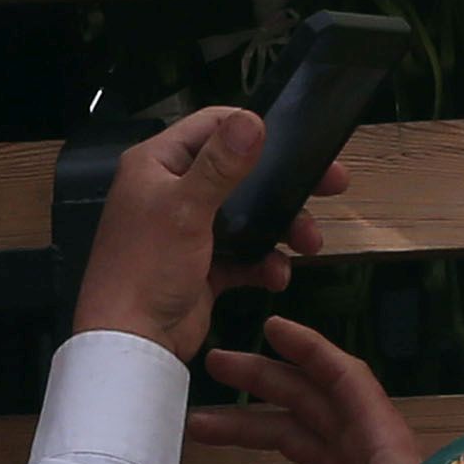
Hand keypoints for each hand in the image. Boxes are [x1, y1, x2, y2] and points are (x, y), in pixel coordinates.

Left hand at [72, 102, 326, 358]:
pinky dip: (264, 263)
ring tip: (309, 242)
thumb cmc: (146, 268)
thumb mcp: (185, 208)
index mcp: (156, 165)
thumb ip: (220, 165)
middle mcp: (171, 191)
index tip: (295, 138)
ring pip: (247, 216)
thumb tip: (252, 121)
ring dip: (282, 228)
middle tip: (330, 184)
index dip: (250, 128)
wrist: (133, 343)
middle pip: (239, 173)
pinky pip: (244, 255)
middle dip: (282, 184)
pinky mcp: (203, 266)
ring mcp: (188, 230)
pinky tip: (277, 275)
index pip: (210, 127)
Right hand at [186, 316, 420, 463]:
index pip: (344, 380)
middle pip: (308, 402)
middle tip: (215, 364)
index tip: (271, 326)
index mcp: (384, 441)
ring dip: (247, 433)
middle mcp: (364, 451)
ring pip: (292, 442)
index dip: (309, 350)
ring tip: (196, 426)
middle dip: (262, 381)